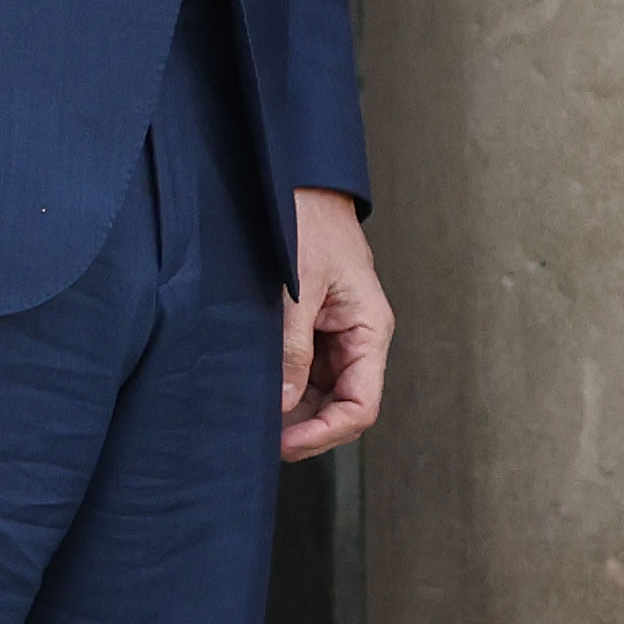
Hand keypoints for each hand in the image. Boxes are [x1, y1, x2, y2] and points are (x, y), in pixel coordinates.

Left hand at [278, 189, 390, 458]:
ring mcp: (335, 334)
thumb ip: (292, 349)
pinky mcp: (313, 326)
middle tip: (259, 437)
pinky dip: (284, 385)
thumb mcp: (299, 289)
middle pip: (341, 407)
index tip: (283, 442)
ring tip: (253, 416)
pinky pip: (304, 370)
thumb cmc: (308, 222)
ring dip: (292, 410)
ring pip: (321, 393)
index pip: (361, 406)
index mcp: (370, 330)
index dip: (324, 433)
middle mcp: (358, 338)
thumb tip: (283, 404)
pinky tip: (257, 389)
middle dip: (305, 428)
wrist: (296, 181)